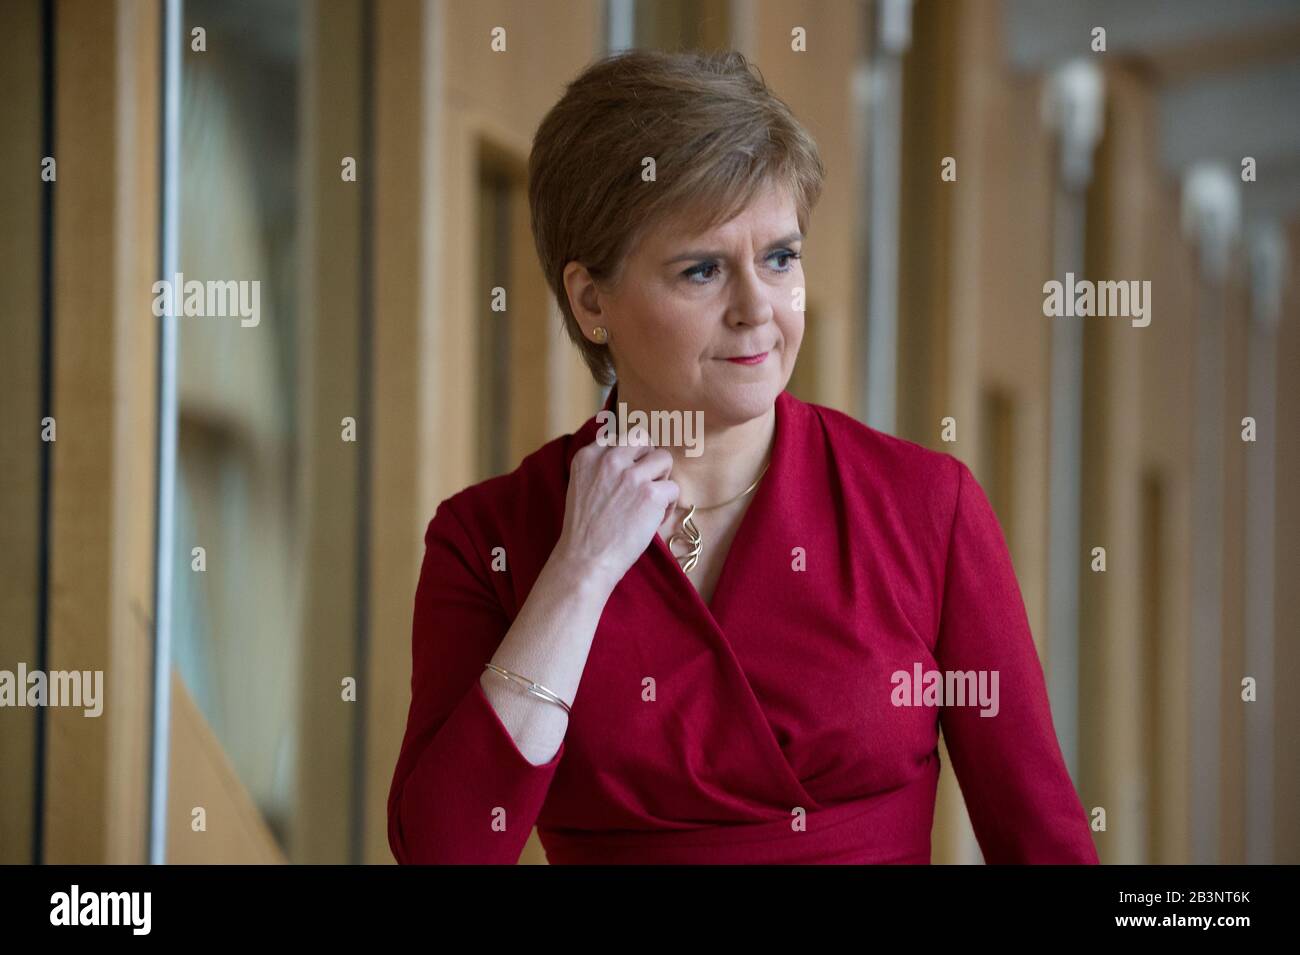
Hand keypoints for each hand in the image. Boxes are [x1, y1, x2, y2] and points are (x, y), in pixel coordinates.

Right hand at [553, 425, 678, 592]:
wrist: (585, 559)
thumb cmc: (585, 530)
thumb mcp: (581, 486)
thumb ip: (600, 467)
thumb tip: (629, 457)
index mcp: (588, 456)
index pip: (618, 436)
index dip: (629, 454)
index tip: (628, 471)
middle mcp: (609, 459)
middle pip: (643, 437)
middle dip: (648, 457)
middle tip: (644, 482)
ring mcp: (631, 475)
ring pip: (664, 457)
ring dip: (662, 478)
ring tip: (651, 501)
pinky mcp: (651, 494)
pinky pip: (673, 488)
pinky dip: (668, 506)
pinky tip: (654, 519)